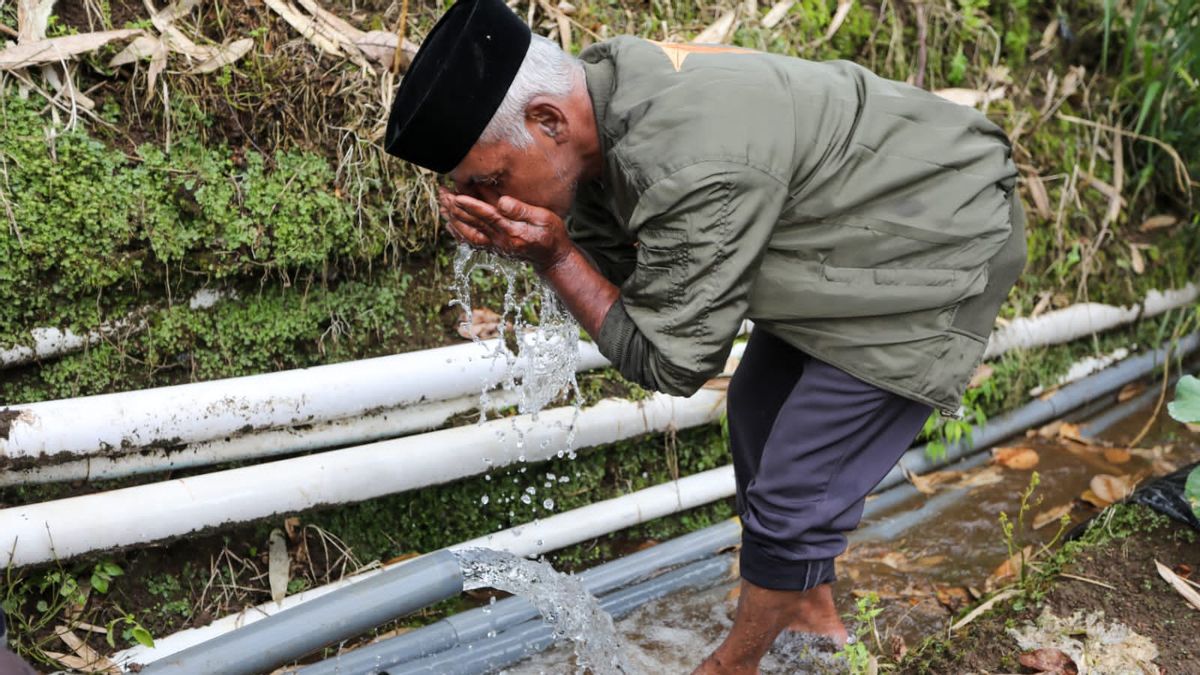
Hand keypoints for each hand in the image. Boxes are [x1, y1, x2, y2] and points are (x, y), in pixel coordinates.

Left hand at [438, 188, 573, 272]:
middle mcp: (500, 241)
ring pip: (467, 233)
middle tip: (441, 192)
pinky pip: (471, 242)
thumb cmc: (551, 234)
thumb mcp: (544, 218)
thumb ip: (522, 210)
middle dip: (455, 207)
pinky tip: (449, 223)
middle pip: (472, 223)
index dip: (470, 205)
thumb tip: (502, 202)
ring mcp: (495, 246)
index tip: (456, 194)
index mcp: (512, 232)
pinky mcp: (493, 248)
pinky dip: (457, 233)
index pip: (487, 216)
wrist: (552, 258)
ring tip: (441, 203)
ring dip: (452, 218)